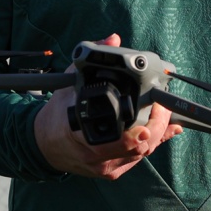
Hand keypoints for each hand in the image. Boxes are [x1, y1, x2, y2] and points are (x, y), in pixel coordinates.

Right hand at [33, 33, 182, 179]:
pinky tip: (166, 130)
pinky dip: (153, 142)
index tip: (156, 110)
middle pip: (139, 147)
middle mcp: (95, 156)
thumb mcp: (71, 83)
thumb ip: (92, 61)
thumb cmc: (58, 114)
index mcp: (82, 135)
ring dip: (158, 133)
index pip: (121, 139)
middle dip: (159, 126)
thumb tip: (112, 39)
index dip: (144, 128)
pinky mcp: (112, 171)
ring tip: (167, 114)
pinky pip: (138, 159)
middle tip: (164, 107)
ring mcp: (105, 167)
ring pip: (142, 154)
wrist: (44, 144)